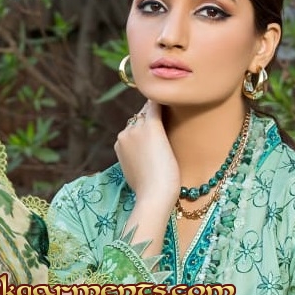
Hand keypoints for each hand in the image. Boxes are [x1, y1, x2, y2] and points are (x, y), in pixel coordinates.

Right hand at [115, 101, 178, 255]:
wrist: (154, 196)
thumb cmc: (150, 190)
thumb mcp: (136, 173)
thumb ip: (137, 159)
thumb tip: (145, 157)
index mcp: (119, 144)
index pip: (132, 128)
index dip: (145, 127)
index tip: (159, 129)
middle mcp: (124, 133)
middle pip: (139, 117)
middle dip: (151, 116)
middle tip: (169, 115)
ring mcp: (136, 129)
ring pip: (147, 110)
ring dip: (158, 108)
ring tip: (173, 105)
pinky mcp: (152, 127)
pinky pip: (156, 106)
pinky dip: (163, 102)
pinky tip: (174, 99)